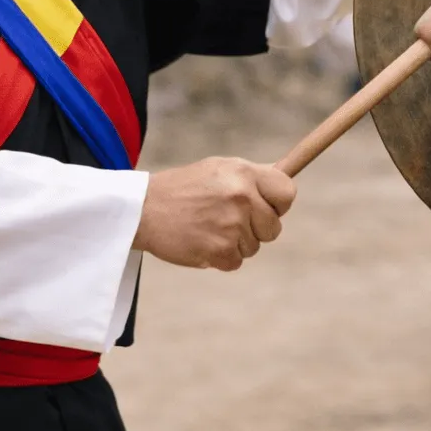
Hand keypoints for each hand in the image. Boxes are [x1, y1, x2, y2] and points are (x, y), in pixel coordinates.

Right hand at [132, 157, 295, 270]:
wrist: (143, 209)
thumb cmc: (183, 187)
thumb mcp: (219, 168)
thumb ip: (251, 177)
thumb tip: (284, 178)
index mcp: (244, 173)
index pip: (287, 193)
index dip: (278, 205)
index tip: (267, 208)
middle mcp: (242, 197)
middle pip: (273, 227)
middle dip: (256, 228)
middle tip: (227, 220)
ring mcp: (232, 225)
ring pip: (254, 247)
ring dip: (235, 243)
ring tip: (208, 227)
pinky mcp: (220, 250)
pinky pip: (236, 262)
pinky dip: (220, 257)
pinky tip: (201, 241)